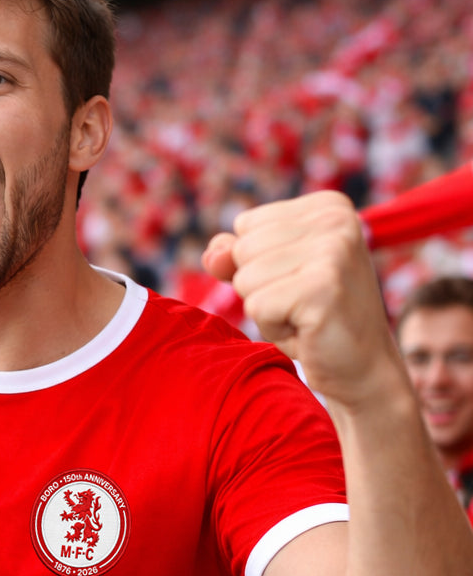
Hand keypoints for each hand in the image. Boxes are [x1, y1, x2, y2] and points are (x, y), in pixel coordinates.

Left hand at [202, 190, 400, 409]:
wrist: (361, 368)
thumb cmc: (313, 319)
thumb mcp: (270, 276)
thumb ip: (235, 255)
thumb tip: (213, 254)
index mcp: (327, 206)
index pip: (245, 225)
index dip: (259, 263)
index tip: (299, 282)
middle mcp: (336, 219)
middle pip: (242, 249)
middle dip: (259, 287)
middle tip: (300, 304)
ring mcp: (333, 251)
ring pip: (245, 278)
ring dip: (265, 309)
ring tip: (303, 316)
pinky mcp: (323, 288)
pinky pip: (256, 306)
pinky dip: (272, 328)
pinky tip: (306, 331)